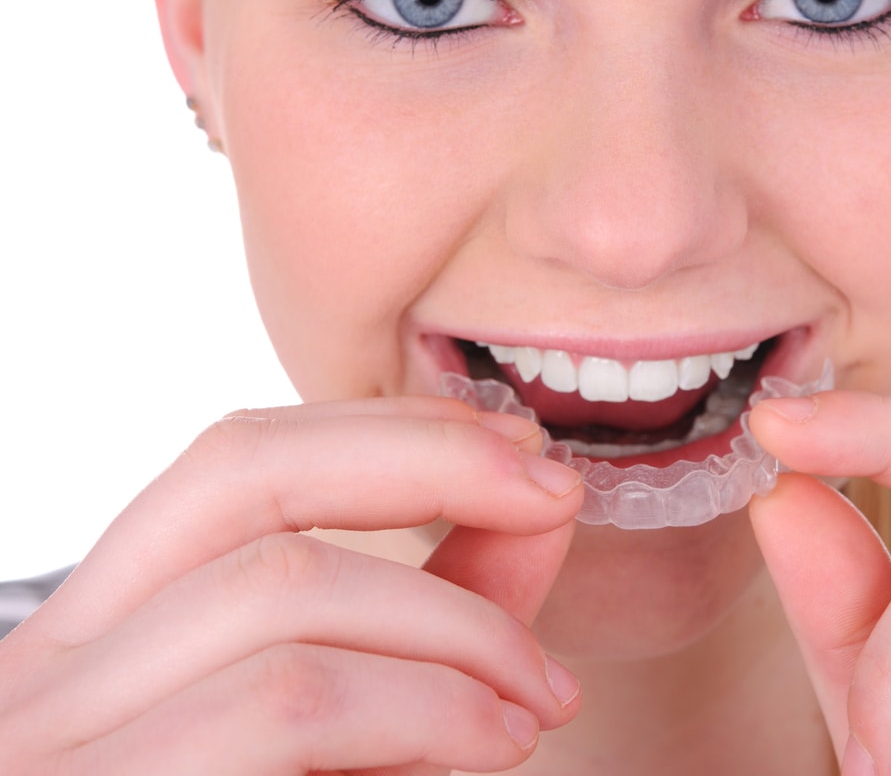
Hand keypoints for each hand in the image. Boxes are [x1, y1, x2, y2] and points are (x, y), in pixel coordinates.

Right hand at [0, 396, 583, 774]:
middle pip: (243, 477)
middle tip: (553, 496)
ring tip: (536, 700)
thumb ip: (438, 618)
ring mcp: (57, 753)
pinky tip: (492, 749)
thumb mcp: (361, 730)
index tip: (524, 455)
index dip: (392, 432)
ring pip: (283, 594)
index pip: (234, 464)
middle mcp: (47, 680)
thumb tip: (538, 500)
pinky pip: (285, 706)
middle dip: (428, 463)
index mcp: (104, 644)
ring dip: (454, 627)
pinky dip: (422, 710)